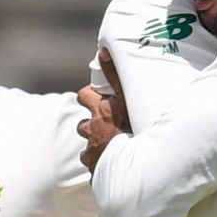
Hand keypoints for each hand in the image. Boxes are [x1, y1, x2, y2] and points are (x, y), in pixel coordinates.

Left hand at [75, 48, 130, 172]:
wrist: (134, 160)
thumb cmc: (131, 126)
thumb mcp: (126, 96)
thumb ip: (115, 73)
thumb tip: (102, 50)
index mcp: (99, 110)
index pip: (83, 96)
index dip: (88, 97)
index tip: (96, 98)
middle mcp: (92, 129)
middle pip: (82, 125)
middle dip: (90, 125)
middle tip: (105, 126)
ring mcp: (92, 149)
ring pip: (87, 147)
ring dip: (95, 145)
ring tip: (109, 147)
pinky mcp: (95, 166)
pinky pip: (93, 165)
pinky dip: (99, 163)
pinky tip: (110, 163)